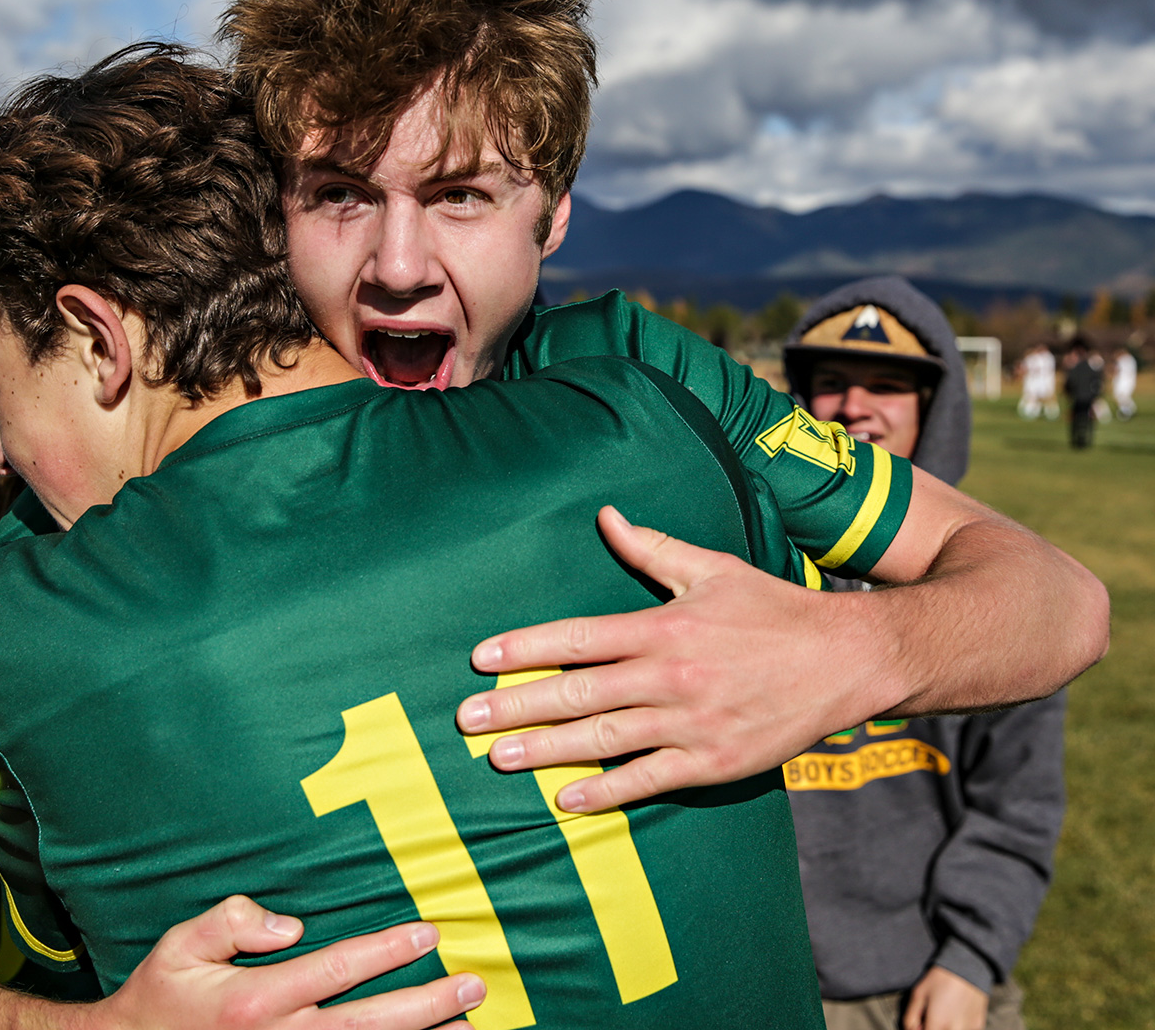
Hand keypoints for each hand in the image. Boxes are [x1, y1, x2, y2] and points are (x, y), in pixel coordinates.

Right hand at [101, 895, 483, 1029]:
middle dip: (426, 1006)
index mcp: (254, 1000)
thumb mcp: (182, 944)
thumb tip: (290, 925)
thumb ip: (232, 921)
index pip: (336, 969)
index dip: (386, 951)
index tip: (427, 933)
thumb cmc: (160, 996)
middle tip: (472, 985)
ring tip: (467, 1026)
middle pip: (368, 1024)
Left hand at [455, 506, 879, 809]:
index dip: (525, 648)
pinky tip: (567, 800)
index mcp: (664, 626)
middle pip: (578, 694)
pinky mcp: (714, 762)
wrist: (850, 660)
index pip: (578, 638)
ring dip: (547, 752)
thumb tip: (605, 515)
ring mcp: (691, 723)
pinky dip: (607, 792)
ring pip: (604, 740)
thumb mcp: (713, 567)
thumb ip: (653, 548)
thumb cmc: (775, 609)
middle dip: (516, 707)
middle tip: (466, 719)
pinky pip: (649, 780)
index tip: (480, 659)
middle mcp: (671, 676)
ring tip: (499, 759)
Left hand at [902, 966, 988, 1029]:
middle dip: (932, 1028)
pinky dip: (958, 1027)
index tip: (920, 1022)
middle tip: (931, 1018)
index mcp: (939, 1024)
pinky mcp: (978, 1026)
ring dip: (945, 1029)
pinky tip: (955, 1015)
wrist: (967, 967)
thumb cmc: (940, 980)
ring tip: (943, 1016)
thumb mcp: (918, 994)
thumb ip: (911, 1018)